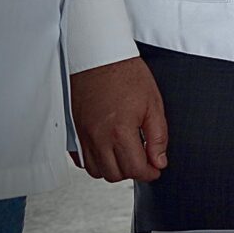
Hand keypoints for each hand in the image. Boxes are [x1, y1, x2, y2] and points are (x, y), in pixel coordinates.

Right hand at [69, 58, 167, 182]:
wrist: (99, 58)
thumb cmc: (126, 75)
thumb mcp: (154, 104)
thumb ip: (158, 136)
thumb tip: (160, 159)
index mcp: (120, 131)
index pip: (135, 169)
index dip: (150, 172)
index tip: (156, 168)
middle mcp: (98, 137)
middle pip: (114, 174)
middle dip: (133, 172)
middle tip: (144, 161)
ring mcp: (83, 135)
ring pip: (96, 171)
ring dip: (113, 169)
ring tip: (127, 155)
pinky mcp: (74, 131)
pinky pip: (80, 160)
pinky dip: (94, 162)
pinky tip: (107, 151)